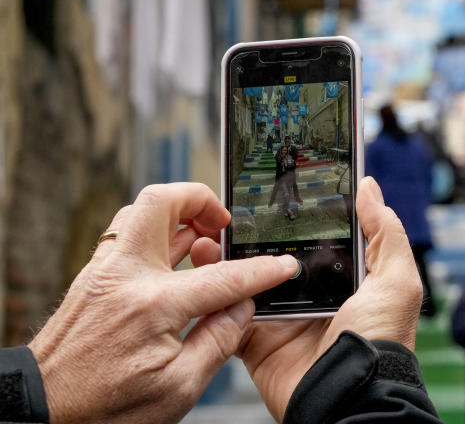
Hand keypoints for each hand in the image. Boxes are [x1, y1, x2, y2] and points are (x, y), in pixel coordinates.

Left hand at [27, 183, 298, 423]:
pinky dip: (155, 236)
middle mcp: (124, 277)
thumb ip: (219, 340)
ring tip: (201, 241)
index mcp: (152, 306)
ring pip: (140, 212)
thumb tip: (243, 307)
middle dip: (200, 200)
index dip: (262, 270)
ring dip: (176, 216)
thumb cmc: (103, 410)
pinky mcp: (90, 279)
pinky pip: (126, 236)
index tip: (283, 265)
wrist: (43, 415)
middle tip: (223, 223)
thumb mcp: (178, 389)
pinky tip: (171, 261)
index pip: (223, 277)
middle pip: (162, 202)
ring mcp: (102, 273)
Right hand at [192, 176, 422, 421]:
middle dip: (253, 235)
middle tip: (231, 211)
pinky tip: (201, 273)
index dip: (299, 215)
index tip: (277, 190)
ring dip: (226, 260)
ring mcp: (283, 318)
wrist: (352, 396)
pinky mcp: (259, 342)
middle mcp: (313, 295)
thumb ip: (384, 233)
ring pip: (247, 281)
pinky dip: (214, 298)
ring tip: (207, 234)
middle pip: (275, 256)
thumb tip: (370, 189)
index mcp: (345, 278)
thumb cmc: (382, 342)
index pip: (317, 237)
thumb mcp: (396, 282)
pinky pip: (230, 316)